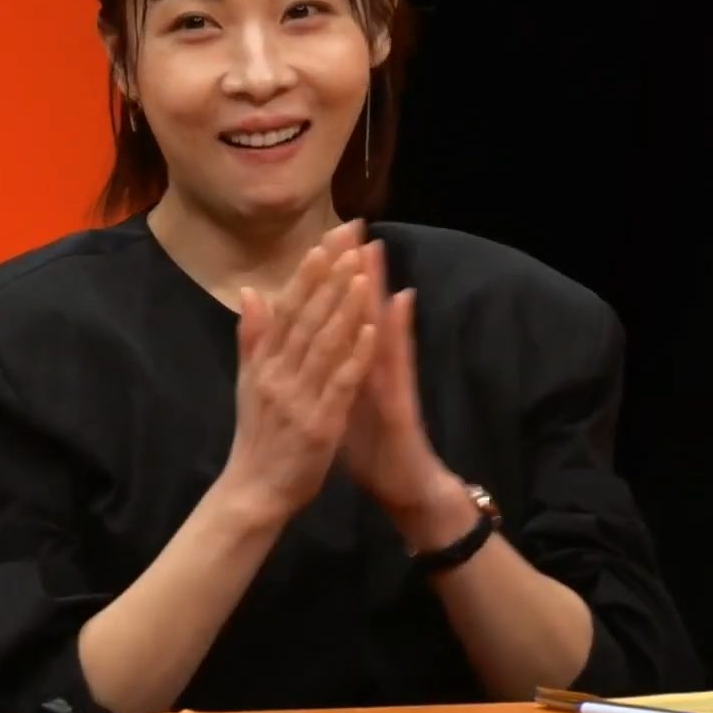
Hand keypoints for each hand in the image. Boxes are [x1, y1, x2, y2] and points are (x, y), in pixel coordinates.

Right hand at [217, 225, 377, 526]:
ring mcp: (299, 398)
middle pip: (307, 316)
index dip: (308, 273)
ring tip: (363, 272)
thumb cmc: (258, 435)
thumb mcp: (249, 382)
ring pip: (324, 342)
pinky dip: (356, 353)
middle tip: (352, 239)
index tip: (326, 239)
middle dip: (331, 275)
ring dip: (345, 305)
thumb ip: (252, 337)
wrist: (255, 491)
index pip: (288, 307)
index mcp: (264, 362)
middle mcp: (278, 374)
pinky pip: (340, 382)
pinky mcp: (320, 423)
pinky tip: (373, 328)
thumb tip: (251, 292)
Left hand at [337, 237, 464, 541]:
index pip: (338, 318)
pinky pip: (397, 363)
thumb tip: (309, 340)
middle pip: (361, 312)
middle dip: (353, 271)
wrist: (403, 486)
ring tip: (372, 248)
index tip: (320, 242)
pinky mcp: (402, 399)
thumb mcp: (338, 402)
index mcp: (349, 366)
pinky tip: (399, 303)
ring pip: (381, 327)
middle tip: (350, 226)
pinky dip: (397, 332)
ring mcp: (390, 379)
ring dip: (377, 287)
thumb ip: (326, 369)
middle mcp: (372, 366)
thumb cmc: (371, 447)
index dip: (329, 283)